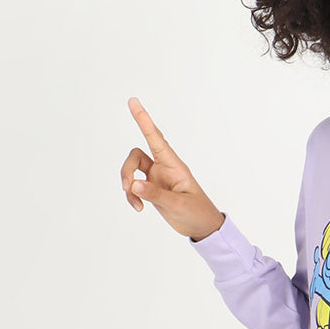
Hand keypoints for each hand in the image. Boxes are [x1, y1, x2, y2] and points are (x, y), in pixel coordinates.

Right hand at [121, 97, 224, 240]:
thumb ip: (155, 195)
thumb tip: (133, 185)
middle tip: (128, 187)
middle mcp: (163, 167)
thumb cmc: (197, 212)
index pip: (156, 138)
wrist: (202, 227)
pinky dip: (132, 196)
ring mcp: (156, 178)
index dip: (144, 120)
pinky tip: (138, 208)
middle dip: (127, 169)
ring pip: (132, 170)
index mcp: (174, 165)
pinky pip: (134, 186)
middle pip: (136, 156)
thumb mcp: (178, 204)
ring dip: (128, 184)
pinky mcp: (152, 189)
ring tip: (135, 202)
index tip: (133, 102)